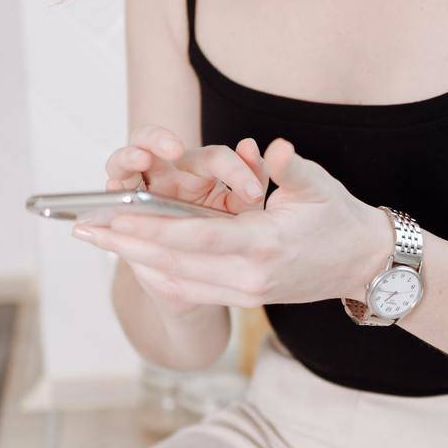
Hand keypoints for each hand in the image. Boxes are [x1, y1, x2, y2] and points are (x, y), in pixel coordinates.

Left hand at [74, 136, 389, 312]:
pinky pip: (190, 287)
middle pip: (173, 264)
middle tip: (84, 228)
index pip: (194, 238)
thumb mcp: (317, 187)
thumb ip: (287, 167)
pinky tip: (133, 256)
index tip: (114, 218)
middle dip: (125, 246)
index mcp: (263, 246)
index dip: (150, 230)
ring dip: (134, 259)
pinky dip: (157, 272)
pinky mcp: (241, 298)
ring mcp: (243, 293)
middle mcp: (247, 277)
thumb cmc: (340, 219)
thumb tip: (267, 148)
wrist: (364, 266)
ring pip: (176, 279)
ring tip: (99, 239)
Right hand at [104, 124, 267, 214]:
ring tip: (141, 160)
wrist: (207, 269)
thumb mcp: (245, 209)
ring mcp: (141, 185)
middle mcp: (166, 169)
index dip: (235, 170)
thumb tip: (250, 145)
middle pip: (153, 139)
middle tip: (175, 148)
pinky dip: (112, 191)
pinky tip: (116, 194)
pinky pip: (113, 193)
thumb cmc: (225, 229)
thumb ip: (253, 179)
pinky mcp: (123, 206)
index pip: (215, 157)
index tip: (253, 192)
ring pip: (126, 158)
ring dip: (130, 156)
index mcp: (200, 166)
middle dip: (160, 139)